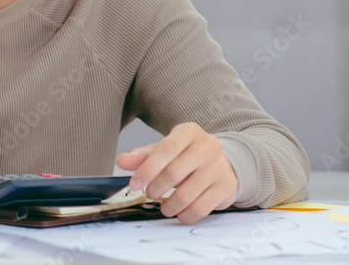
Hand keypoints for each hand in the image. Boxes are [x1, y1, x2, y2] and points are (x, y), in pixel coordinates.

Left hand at [116, 122, 237, 223]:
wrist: (226, 161)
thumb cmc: (188, 155)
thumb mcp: (166, 150)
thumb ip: (143, 156)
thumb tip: (122, 160)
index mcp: (189, 132)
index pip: (166, 149)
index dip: (147, 169)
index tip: (134, 184)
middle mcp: (207, 146)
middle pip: (174, 172)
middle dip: (156, 188)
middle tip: (150, 194)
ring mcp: (219, 167)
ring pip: (187, 194)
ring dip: (170, 205)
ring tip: (164, 207)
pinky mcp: (226, 186)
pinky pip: (201, 207)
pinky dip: (186, 215)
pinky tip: (180, 213)